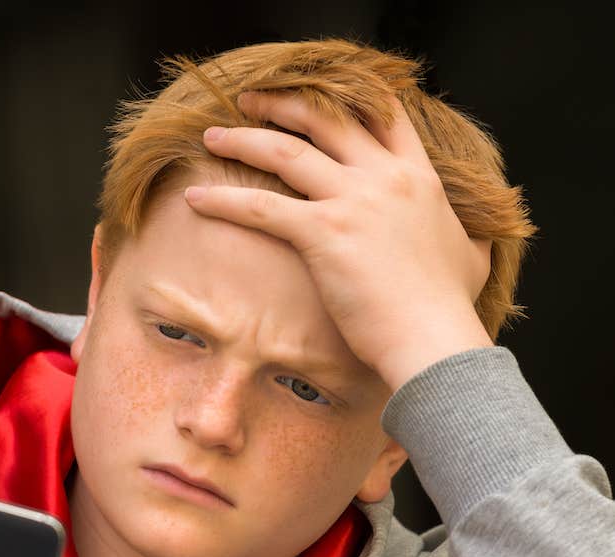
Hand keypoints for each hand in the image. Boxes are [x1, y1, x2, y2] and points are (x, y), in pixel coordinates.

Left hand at [185, 90, 492, 385]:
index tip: (314, 99)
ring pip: (288, 153)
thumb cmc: (449, 310)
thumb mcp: (473, 259)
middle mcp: (384, 178)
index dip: (346, 99)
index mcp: (418, 178)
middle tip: (251, 102)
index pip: (383, 115)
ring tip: (213, 136)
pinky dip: (224, 200)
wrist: (434, 340)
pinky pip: (262, 207)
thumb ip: (470, 239)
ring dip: (245, 140)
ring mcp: (353, 201)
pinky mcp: (324, 233)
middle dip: (284, 105)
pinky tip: (195, 198)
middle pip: (327, 120)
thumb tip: (478, 242)